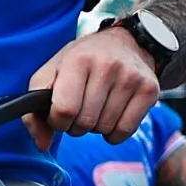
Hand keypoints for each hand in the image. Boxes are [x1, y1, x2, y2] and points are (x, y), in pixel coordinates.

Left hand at [30, 25, 164, 148]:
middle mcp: (107, 66)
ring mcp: (132, 78)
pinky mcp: (150, 90)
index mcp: (78, 60)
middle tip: (80, 109)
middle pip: (85, 122)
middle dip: (77, 125)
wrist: (127, 41)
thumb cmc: (83, 61)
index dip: (57, 121)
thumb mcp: (52, 73)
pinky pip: (125, 131)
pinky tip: (113, 116)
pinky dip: (115, 132)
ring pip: (105, 128)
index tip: (60, 114)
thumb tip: (43, 145)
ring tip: (98, 108)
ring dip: (96, 127)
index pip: (64, 110)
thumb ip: (35, 110)